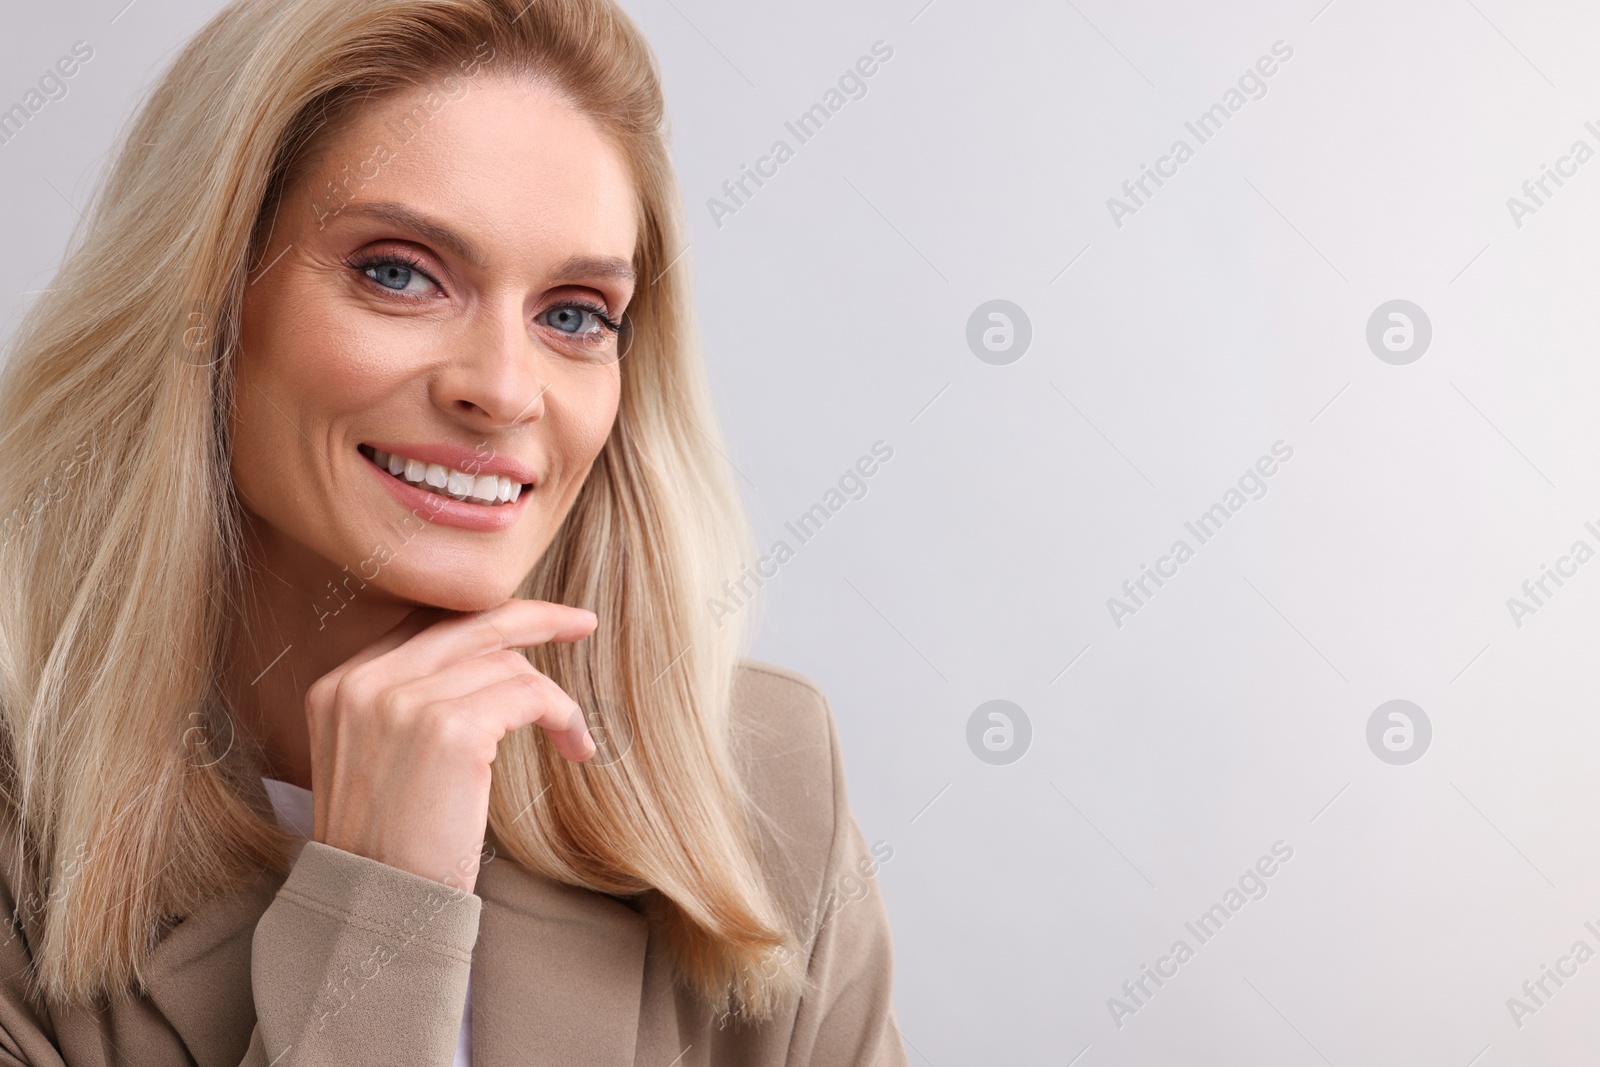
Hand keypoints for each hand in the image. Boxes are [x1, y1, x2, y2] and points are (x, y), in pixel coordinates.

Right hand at [303, 598, 597, 893]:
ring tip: (574, 737)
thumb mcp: (378, 758)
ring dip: (555, 699)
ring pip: (509, 664)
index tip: (536, 622)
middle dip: (535, 616)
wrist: (377, 906)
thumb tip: (485, 660)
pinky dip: (563, 716)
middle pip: (469, 622)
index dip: (488, 621)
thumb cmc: (388, 844)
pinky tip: (575, 746)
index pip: (428, 626)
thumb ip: (408, 703)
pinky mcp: (451, 730)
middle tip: (582, 623)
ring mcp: (404, 702)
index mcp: (340, 684)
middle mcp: (365, 683)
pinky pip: (530, 695)